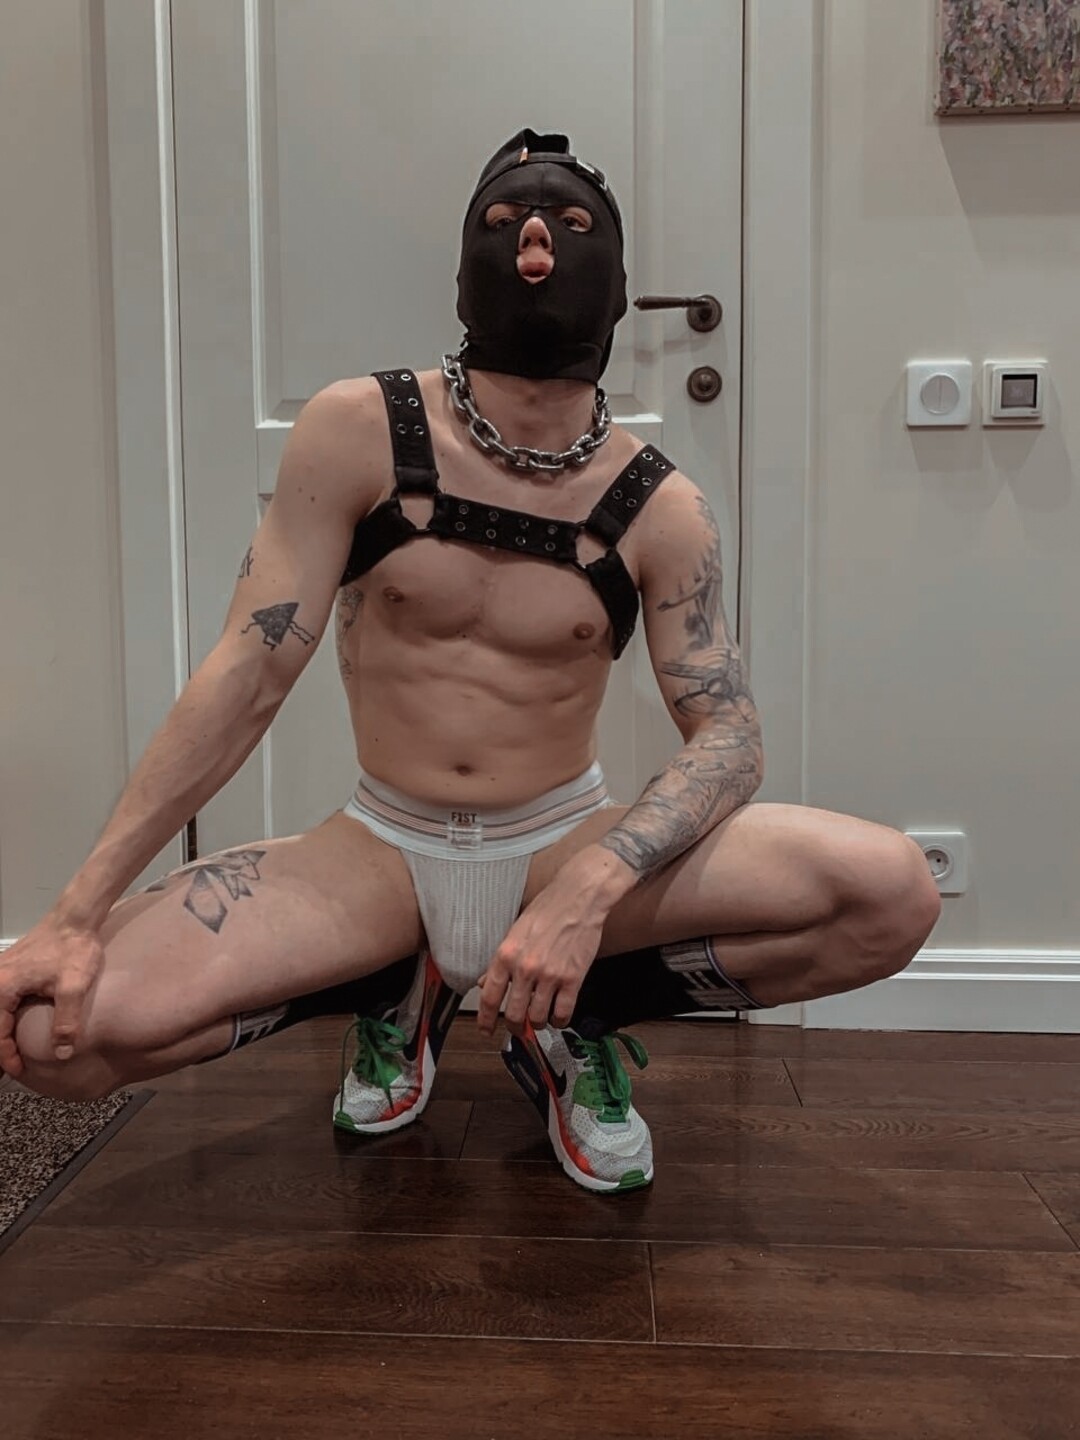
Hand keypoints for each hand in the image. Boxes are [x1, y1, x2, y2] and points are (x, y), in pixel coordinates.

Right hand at [0, 916, 104, 1076]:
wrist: (76, 917)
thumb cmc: (74, 948)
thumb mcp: (73, 987)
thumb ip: (66, 1022)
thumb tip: (62, 1054)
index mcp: (3, 988)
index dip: (7, 1056)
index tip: (18, 1071)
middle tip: (10, 1068)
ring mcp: (1, 972)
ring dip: (1, 1031)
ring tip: (11, 1051)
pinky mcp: (10, 967)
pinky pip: (2, 999)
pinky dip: (4, 1016)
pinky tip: (14, 1024)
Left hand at [476, 887, 605, 1036]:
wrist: (579, 897)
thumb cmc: (548, 909)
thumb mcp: (516, 931)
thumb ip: (501, 960)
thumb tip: (486, 982)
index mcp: (506, 954)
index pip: (489, 997)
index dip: (485, 1019)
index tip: (486, 1029)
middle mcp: (525, 968)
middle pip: (513, 1014)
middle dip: (514, 1027)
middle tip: (517, 1028)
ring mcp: (550, 975)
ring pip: (538, 1018)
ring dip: (537, 1023)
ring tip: (540, 1017)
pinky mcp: (573, 979)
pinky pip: (563, 1013)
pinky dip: (559, 1020)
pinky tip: (558, 1015)